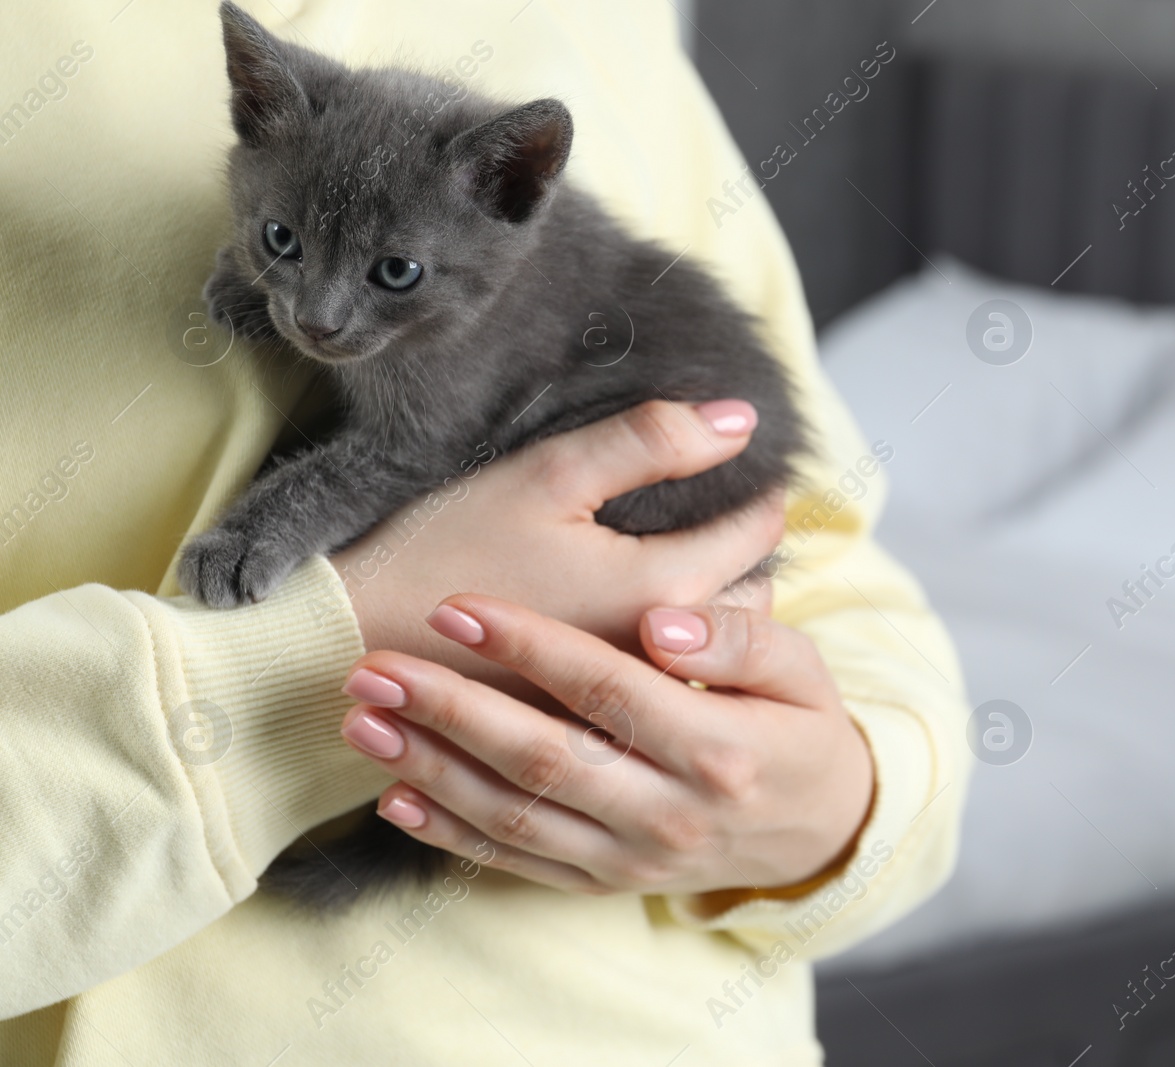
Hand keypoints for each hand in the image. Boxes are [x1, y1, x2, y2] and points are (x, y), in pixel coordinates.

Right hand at [330, 399, 783, 694]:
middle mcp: (660, 660)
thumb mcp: (543, 476)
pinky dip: (675, 657)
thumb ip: (650, 440)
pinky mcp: (595, 730)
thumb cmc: (442, 549)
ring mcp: (629, 705)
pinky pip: (670, 692)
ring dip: (719, 609)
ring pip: (716, 653)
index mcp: (658, 589)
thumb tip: (742, 418)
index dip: (761, 490)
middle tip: (725, 513)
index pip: (756, 532)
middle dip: (749, 553)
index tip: (754, 468)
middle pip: (753, 597)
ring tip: (691, 565)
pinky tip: (644, 628)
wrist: (350, 646)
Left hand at [336, 593, 875, 893]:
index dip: (529, 645)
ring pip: (517, 817)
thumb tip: (661, 620)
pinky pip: (519, 863)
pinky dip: (452, 834)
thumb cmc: (802, 726)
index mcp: (719, 750)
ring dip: (431, 769)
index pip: (608, 690)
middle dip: (449, 709)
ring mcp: (635, 859)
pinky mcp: (608, 882)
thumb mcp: (803, 668)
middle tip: (374, 665)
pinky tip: (397, 796)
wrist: (822, 829)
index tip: (458, 605)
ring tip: (362, 722)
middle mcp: (671, 815)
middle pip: (542, 758)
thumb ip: (740, 637)